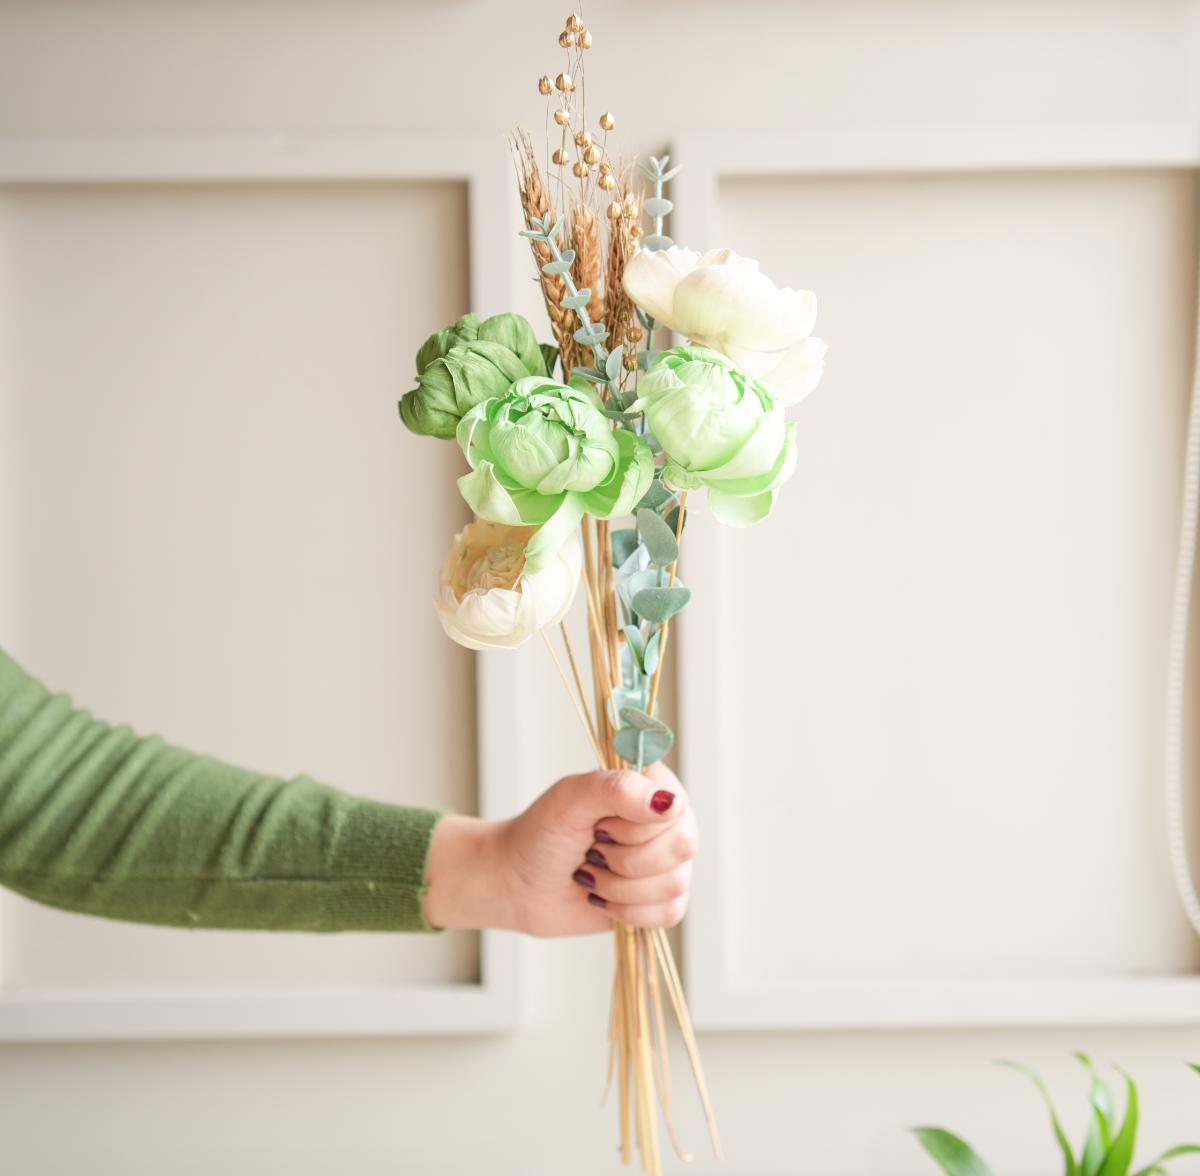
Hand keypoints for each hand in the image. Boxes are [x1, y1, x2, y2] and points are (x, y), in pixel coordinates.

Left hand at [422, 762, 697, 936]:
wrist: (518, 884)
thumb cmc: (539, 835)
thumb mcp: (568, 800)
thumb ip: (617, 788)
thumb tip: (669, 803)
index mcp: (650, 783)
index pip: (675, 805)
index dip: (633, 825)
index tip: (597, 825)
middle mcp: (666, 819)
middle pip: (683, 845)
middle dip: (625, 859)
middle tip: (592, 849)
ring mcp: (667, 860)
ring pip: (675, 883)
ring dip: (621, 887)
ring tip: (592, 874)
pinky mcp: (661, 898)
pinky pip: (671, 912)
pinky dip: (630, 911)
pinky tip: (605, 898)